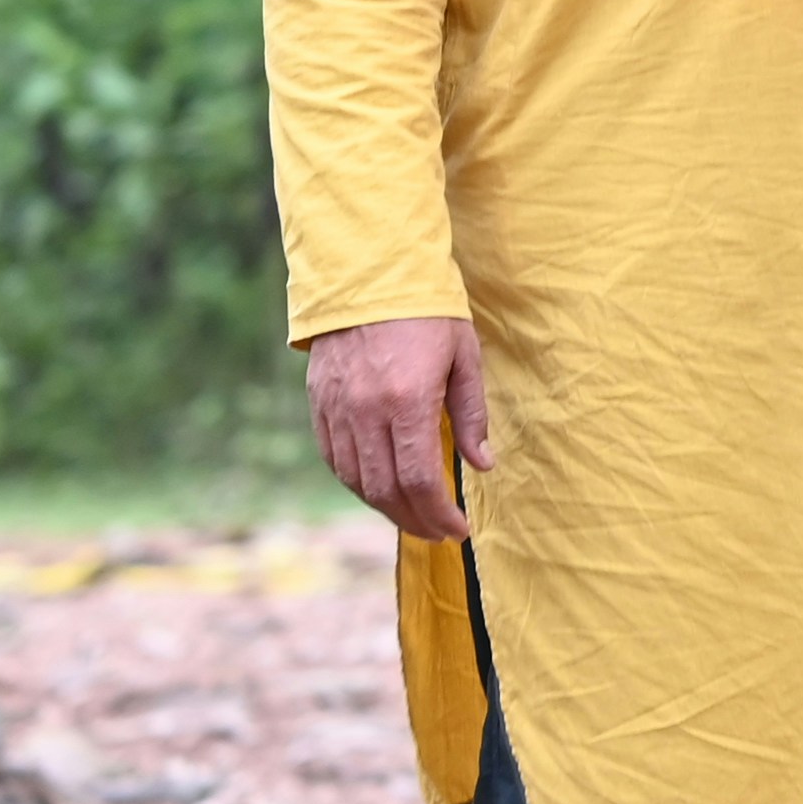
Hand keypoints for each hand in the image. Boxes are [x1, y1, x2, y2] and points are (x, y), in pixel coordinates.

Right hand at [306, 316, 493, 544]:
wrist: (368, 270)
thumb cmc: (427, 311)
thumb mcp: (463, 357)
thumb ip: (470, 415)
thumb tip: (482, 465)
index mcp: (407, 400)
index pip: (420, 480)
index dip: (439, 514)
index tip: (458, 529)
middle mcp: (366, 411)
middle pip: (386, 490)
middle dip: (415, 520)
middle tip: (438, 532)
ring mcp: (337, 408)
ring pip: (356, 480)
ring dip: (385, 508)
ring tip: (413, 516)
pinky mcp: (319, 402)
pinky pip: (334, 458)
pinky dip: (357, 482)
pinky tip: (378, 489)